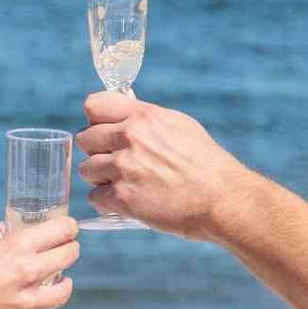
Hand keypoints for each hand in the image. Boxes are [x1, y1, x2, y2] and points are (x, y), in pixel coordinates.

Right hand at [0, 211, 80, 308]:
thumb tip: (2, 235)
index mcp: (15, 247)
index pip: (60, 230)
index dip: (68, 227)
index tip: (68, 228)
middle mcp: (26, 272)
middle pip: (68, 256)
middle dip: (70, 250)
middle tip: (67, 250)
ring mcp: (24, 302)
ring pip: (63, 293)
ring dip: (64, 286)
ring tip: (60, 284)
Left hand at [78, 93, 242, 240]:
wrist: (223, 199)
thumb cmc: (207, 164)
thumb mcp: (180, 126)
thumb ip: (147, 119)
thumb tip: (125, 117)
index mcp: (143, 116)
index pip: (93, 105)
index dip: (95, 121)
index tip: (104, 132)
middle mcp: (130, 137)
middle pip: (84, 138)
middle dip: (96, 152)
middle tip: (115, 163)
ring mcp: (124, 168)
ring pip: (85, 169)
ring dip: (99, 179)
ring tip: (122, 184)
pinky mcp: (123, 197)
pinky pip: (95, 197)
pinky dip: (107, 203)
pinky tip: (126, 202)